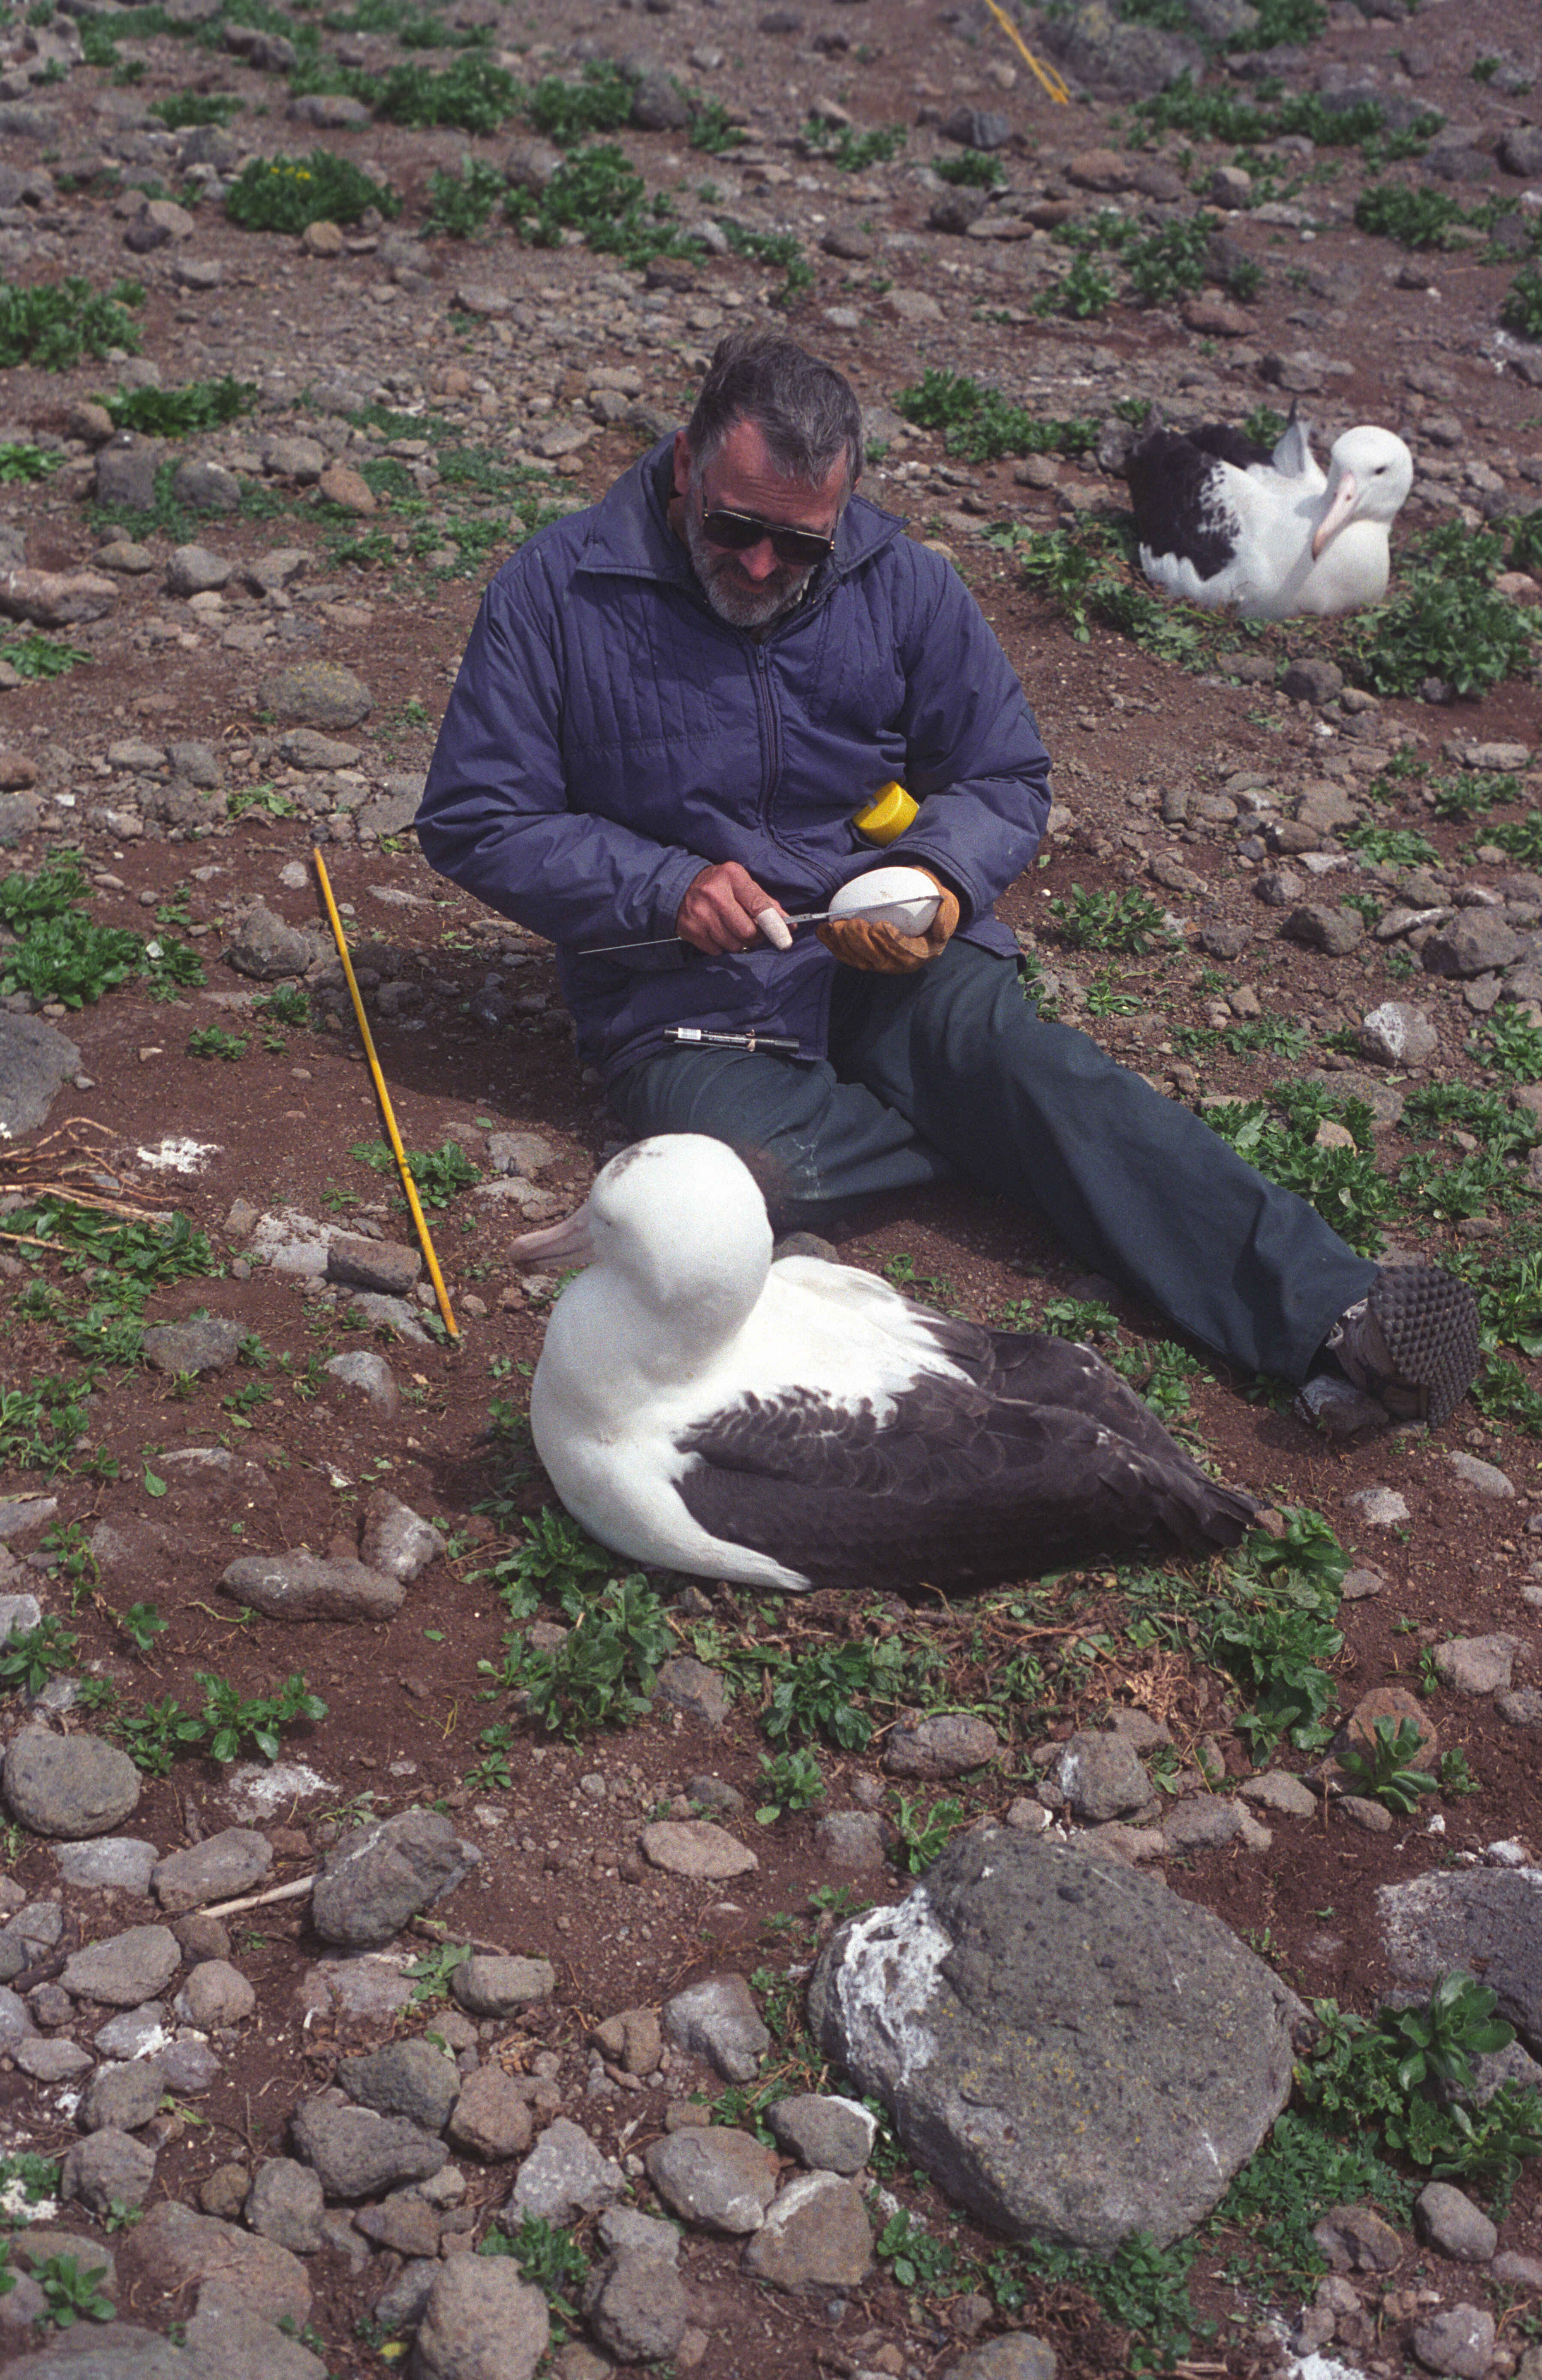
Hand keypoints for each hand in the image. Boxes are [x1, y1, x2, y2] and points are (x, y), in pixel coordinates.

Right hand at [677, 861, 784, 954]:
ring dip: (737, 942)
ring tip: (730, 928)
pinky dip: (720, 945)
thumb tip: (789, 924)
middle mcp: (714, 895)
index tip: (785, 939)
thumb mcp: (741, 883)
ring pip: (733, 945)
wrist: (680, 886)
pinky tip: (715, 931)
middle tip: (751, 931)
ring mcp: (700, 914)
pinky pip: (716, 950)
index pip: (759, 905)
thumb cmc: (719, 885)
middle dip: (755, 936)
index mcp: (732, 877)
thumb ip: (765, 902)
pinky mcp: (690, 930)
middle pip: (747, 932)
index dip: (775, 925)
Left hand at [817, 871, 959, 972]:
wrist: (917, 908)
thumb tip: (941, 912)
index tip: (879, 926)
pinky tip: (824, 930)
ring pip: (860, 960)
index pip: (906, 954)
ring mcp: (881, 962)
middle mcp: (901, 963)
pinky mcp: (864, 958)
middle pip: (878, 959)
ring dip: (845, 944)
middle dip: (862, 943)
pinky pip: (847, 956)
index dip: (891, 942)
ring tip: (837, 925)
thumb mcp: (947, 904)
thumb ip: (946, 911)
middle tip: (852, 923)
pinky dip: (833, 944)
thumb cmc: (932, 905)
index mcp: (922, 953)